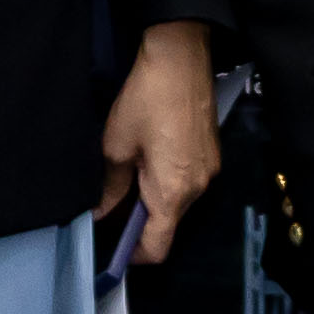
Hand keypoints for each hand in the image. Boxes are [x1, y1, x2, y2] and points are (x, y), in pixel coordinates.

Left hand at [96, 22, 221, 267]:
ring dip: (152, 202)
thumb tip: (102, 211)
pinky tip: (146, 162)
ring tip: (125, 181)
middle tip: (109, 211)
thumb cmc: (146, 99)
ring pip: (177, 205)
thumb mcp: (115, 146)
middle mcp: (197, 189)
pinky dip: (165, 184)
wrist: (181, 58)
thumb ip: (110, 187)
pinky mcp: (211, 156)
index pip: (158, 247)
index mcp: (172, 192)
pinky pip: (187, 184)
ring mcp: (209, 172)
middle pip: (168, 226)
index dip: (133, 256)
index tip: (113, 251)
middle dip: (139, 226)